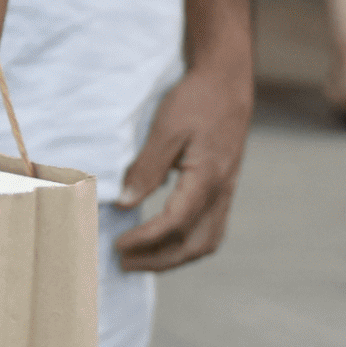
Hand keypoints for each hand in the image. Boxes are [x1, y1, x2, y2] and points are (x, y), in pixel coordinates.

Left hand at [114, 62, 248, 271]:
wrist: (227, 82)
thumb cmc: (196, 100)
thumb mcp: (166, 129)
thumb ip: (147, 167)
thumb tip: (126, 202)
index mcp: (208, 179)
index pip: (175, 223)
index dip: (145, 240)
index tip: (118, 246)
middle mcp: (221, 191)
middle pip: (194, 244)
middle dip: (159, 260)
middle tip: (125, 264)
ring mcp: (226, 191)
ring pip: (206, 241)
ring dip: (174, 256)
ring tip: (142, 259)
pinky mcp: (224, 187)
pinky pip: (210, 228)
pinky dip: (187, 242)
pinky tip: (165, 239)